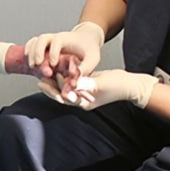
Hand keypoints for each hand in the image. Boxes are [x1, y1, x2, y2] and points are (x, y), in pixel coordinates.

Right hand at [25, 22, 104, 75]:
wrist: (86, 38)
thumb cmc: (90, 48)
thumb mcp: (93, 58)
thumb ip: (86, 69)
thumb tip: (77, 81)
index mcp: (68, 39)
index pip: (57, 41)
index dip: (54, 52)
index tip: (53, 64)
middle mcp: (56, 37)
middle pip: (43, 39)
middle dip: (38, 51)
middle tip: (38, 64)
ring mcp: (49, 40)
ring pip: (36, 41)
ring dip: (32, 52)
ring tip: (33, 66)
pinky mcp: (45, 44)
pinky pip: (33, 43)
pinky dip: (29, 50)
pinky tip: (29, 61)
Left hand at [39, 69, 157, 109]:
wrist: (129, 84)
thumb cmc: (117, 85)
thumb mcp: (100, 83)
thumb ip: (85, 84)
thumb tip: (71, 83)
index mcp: (84, 103)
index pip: (63, 99)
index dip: (52, 91)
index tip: (42, 83)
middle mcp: (82, 99)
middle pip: (61, 94)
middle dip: (50, 87)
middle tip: (39, 77)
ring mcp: (84, 93)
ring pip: (66, 87)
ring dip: (56, 80)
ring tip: (46, 71)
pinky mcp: (86, 85)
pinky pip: (72, 81)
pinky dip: (65, 75)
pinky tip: (59, 67)